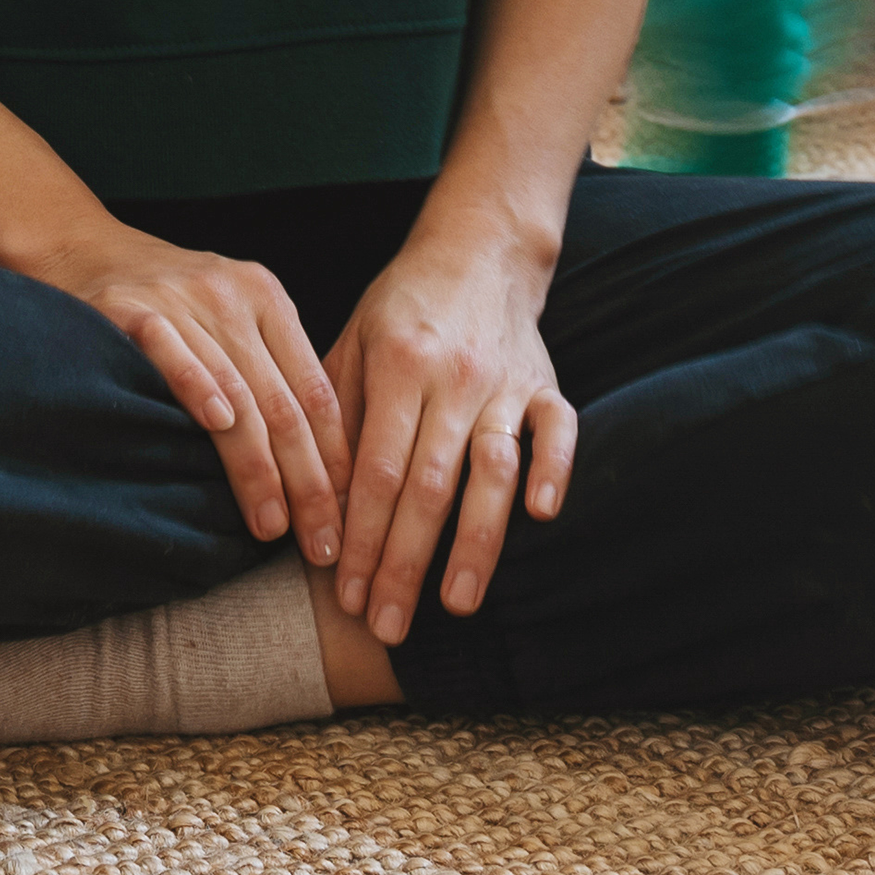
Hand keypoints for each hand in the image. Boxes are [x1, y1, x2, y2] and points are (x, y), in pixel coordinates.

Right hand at [18, 217, 346, 568]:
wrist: (77, 244)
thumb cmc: (162, 297)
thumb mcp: (228, 315)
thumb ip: (268, 368)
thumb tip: (317, 466)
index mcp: (267, 297)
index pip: (316, 390)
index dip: (336, 458)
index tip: (348, 516)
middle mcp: (232, 296)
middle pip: (283, 403)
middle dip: (308, 482)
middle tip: (320, 544)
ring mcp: (182, 300)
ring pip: (237, 393)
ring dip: (257, 467)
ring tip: (270, 524)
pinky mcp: (130, 309)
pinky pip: (172, 353)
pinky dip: (197, 389)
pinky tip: (216, 428)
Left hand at [319, 215, 577, 644]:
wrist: (477, 248)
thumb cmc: (400, 309)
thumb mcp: (350, 345)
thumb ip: (334, 419)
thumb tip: (316, 508)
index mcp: (396, 365)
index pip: (377, 472)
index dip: (363, 540)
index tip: (347, 596)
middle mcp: (453, 376)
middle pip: (429, 486)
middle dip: (406, 564)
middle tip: (388, 626)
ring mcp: (505, 381)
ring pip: (493, 471)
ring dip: (477, 542)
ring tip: (457, 604)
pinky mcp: (547, 383)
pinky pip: (558, 431)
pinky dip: (553, 470)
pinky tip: (541, 516)